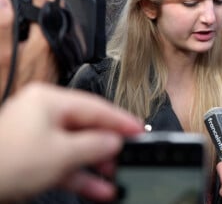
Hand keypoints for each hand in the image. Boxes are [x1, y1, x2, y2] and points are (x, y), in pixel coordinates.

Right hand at [0, 0, 60, 96]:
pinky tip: (28, 25)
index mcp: (44, 43)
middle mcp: (53, 50)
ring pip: (53, 24)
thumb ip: (1, 27)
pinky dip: (39, 24)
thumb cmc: (4, 94)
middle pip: (54, 11)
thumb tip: (5, 0)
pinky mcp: (48, 68)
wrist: (12, 126)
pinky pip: (48, 37)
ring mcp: (52, 59)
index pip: (44, 2)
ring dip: (41, 7)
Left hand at [0, 83, 143, 201]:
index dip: (121, 121)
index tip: (140, 130)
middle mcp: (41, 113)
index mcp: (49, 100)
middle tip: (129, 158)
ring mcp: (34, 136)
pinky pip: (61, 162)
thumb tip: (116, 141)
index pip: (95, 106)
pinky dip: (78, 175)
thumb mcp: (63, 153)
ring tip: (115, 179)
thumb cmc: (9, 163)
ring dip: (94, 166)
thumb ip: (96, 145)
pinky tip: (96, 189)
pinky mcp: (28, 158)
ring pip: (74, 147)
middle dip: (107, 147)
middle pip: (86, 127)